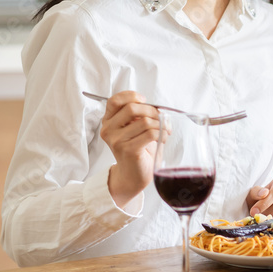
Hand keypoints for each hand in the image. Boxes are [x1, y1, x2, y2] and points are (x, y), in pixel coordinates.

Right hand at [101, 91, 159, 209]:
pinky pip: (151, 133)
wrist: (133, 175)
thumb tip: (157, 107)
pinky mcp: (128, 150)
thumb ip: (138, 115)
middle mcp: (109, 130)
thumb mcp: (135, 128)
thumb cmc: (138, 149)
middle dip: (152, 111)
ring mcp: (117, 140)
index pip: (115, 100)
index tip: (145, 100)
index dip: (131, 96)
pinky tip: (163, 139)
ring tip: (164, 132)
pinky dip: (162, 134)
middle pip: (132, 108)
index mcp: (109, 121)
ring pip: (145, 121)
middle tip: (161, 118)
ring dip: (160, 125)